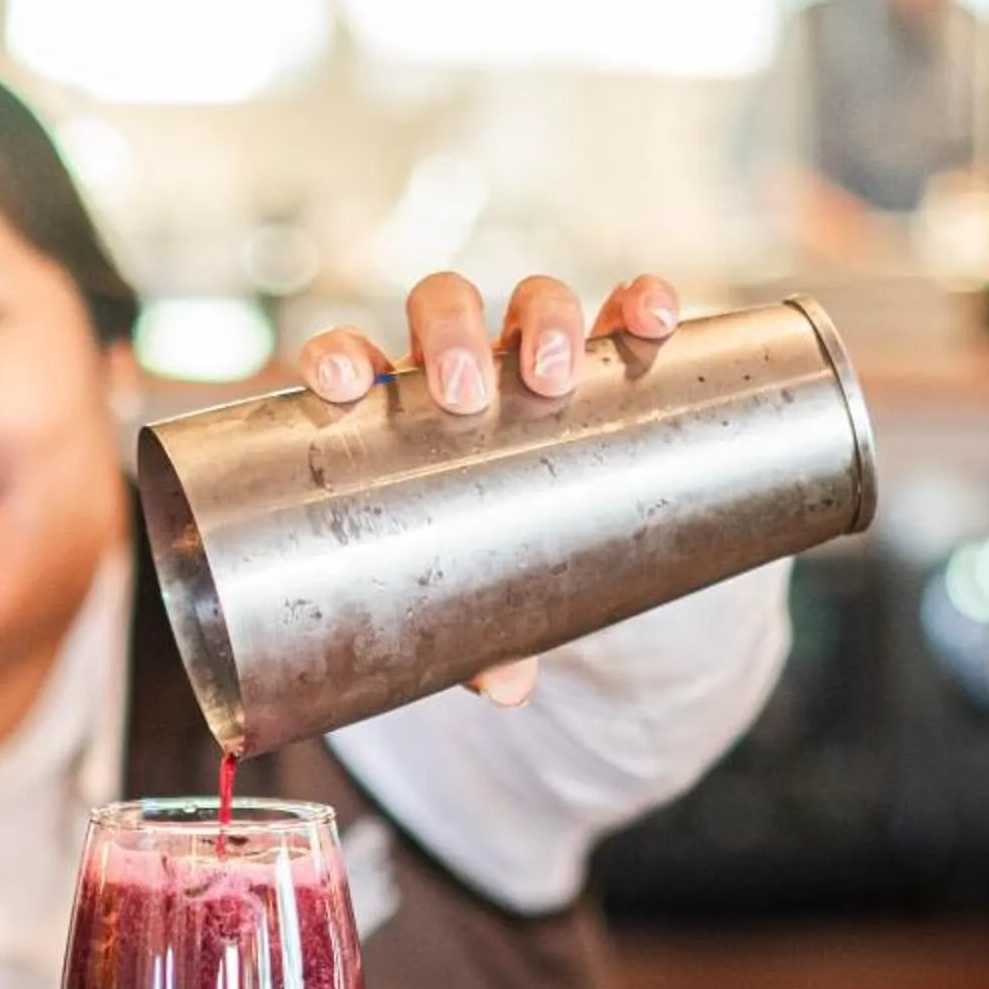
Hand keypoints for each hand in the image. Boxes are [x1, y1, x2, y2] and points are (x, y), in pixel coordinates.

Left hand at [297, 269, 682, 705]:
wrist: (560, 526)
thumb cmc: (486, 554)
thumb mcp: (474, 598)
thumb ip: (478, 641)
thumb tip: (505, 689)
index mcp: (401, 411)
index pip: (353, 359)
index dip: (338, 358)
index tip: (336, 384)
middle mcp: (463, 365)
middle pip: (444, 307)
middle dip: (451, 334)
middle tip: (467, 394)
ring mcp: (536, 351)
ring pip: (533, 299)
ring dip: (543, 319)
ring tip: (554, 376)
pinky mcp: (611, 351)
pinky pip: (626, 309)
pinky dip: (640, 304)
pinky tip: (653, 322)